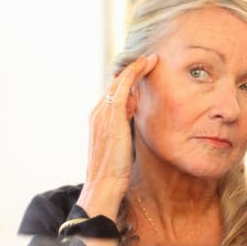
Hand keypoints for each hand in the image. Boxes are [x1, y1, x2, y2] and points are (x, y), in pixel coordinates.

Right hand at [76, 54, 157, 221]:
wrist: (103, 186)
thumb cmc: (112, 172)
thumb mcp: (118, 147)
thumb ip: (124, 130)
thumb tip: (134, 119)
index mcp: (97, 121)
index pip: (111, 94)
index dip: (127, 81)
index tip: (141, 73)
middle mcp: (97, 114)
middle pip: (114, 84)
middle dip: (131, 70)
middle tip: (148, 59)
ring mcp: (102, 114)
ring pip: (118, 83)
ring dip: (134, 68)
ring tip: (149, 59)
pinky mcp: (111, 117)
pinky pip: (122, 88)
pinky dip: (133, 74)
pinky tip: (145, 65)